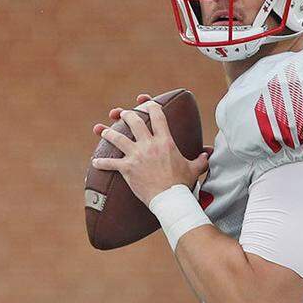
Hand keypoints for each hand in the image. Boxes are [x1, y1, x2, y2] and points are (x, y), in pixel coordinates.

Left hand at [92, 98, 209, 204]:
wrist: (171, 199)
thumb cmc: (182, 184)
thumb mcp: (194, 168)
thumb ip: (200, 159)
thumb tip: (207, 155)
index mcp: (165, 141)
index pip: (157, 116)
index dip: (151, 106)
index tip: (146, 103)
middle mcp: (149, 145)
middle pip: (133, 122)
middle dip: (126, 115)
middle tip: (122, 113)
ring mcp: (136, 156)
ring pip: (117, 138)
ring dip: (108, 132)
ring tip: (102, 130)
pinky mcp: (127, 169)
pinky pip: (110, 163)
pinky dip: (101, 163)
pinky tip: (95, 163)